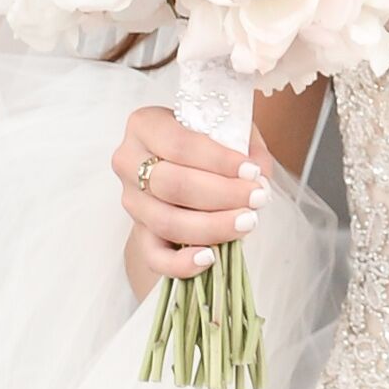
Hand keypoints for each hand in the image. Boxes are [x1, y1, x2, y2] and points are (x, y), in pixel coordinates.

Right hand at [112, 100, 262, 298]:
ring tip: (247, 222)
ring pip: (166, 221)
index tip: (252, 171)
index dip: (219, 160)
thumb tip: (260, 175)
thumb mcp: (229, 131)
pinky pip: (154, 256)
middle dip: (221, 194)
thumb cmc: (208, 144)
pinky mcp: (139, 233)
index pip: (179, 144)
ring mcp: (131, 201)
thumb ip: (246, 147)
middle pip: (172, 184)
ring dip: (212, 226)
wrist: (187, 167)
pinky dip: (180, 263)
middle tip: (257, 197)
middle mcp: (129, 161)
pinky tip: (210, 258)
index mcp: (145, 125)